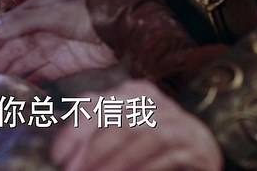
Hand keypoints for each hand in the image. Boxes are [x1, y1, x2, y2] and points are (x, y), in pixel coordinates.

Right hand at [0, 0, 116, 82]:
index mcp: (35, 11)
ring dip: (9, 74)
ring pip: (24, 62)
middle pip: (12, 48)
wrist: (122, 28)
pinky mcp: (65, 63)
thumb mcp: (51, 13)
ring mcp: (53, 46)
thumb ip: (20, 24)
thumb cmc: (88, 12)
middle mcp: (40, 28)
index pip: (4, 29)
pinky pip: (41, 73)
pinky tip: (18, 91)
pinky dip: (29, 81)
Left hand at [52, 80, 223, 170]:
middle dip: (93, 150)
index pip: (98, 104)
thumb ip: (96, 133)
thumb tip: (64, 153)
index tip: (58, 156)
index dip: (75, 130)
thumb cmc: (151, 148)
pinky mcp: (195, 146)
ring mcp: (179, 122)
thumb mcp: (122, 134)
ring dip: (115, 162)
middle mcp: (158, 102)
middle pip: (119, 119)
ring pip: (142, 136)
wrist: (198, 157)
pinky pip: (165, 156)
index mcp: (134, 93)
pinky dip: (142, 169)